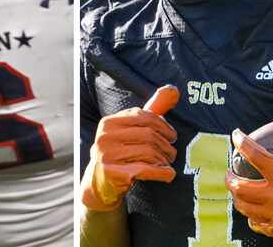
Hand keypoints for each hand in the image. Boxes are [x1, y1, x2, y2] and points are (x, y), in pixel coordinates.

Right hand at [81, 85, 178, 211]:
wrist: (99, 183)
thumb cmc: (120, 152)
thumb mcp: (133, 129)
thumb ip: (152, 109)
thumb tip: (173, 89)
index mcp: (109, 122)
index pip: (144, 117)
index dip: (163, 126)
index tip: (172, 136)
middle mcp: (105, 137)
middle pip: (148, 135)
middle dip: (166, 145)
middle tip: (172, 153)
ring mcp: (107, 155)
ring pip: (149, 153)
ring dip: (164, 159)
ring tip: (167, 163)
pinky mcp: (113, 174)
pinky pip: (145, 169)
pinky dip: (162, 172)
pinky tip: (168, 174)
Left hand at [225, 116, 272, 244]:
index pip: (255, 155)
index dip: (242, 142)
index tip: (236, 135)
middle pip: (240, 187)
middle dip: (230, 177)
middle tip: (230, 171)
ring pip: (245, 207)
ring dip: (237, 197)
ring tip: (237, 190)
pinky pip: (259, 226)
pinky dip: (252, 218)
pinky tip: (253, 214)